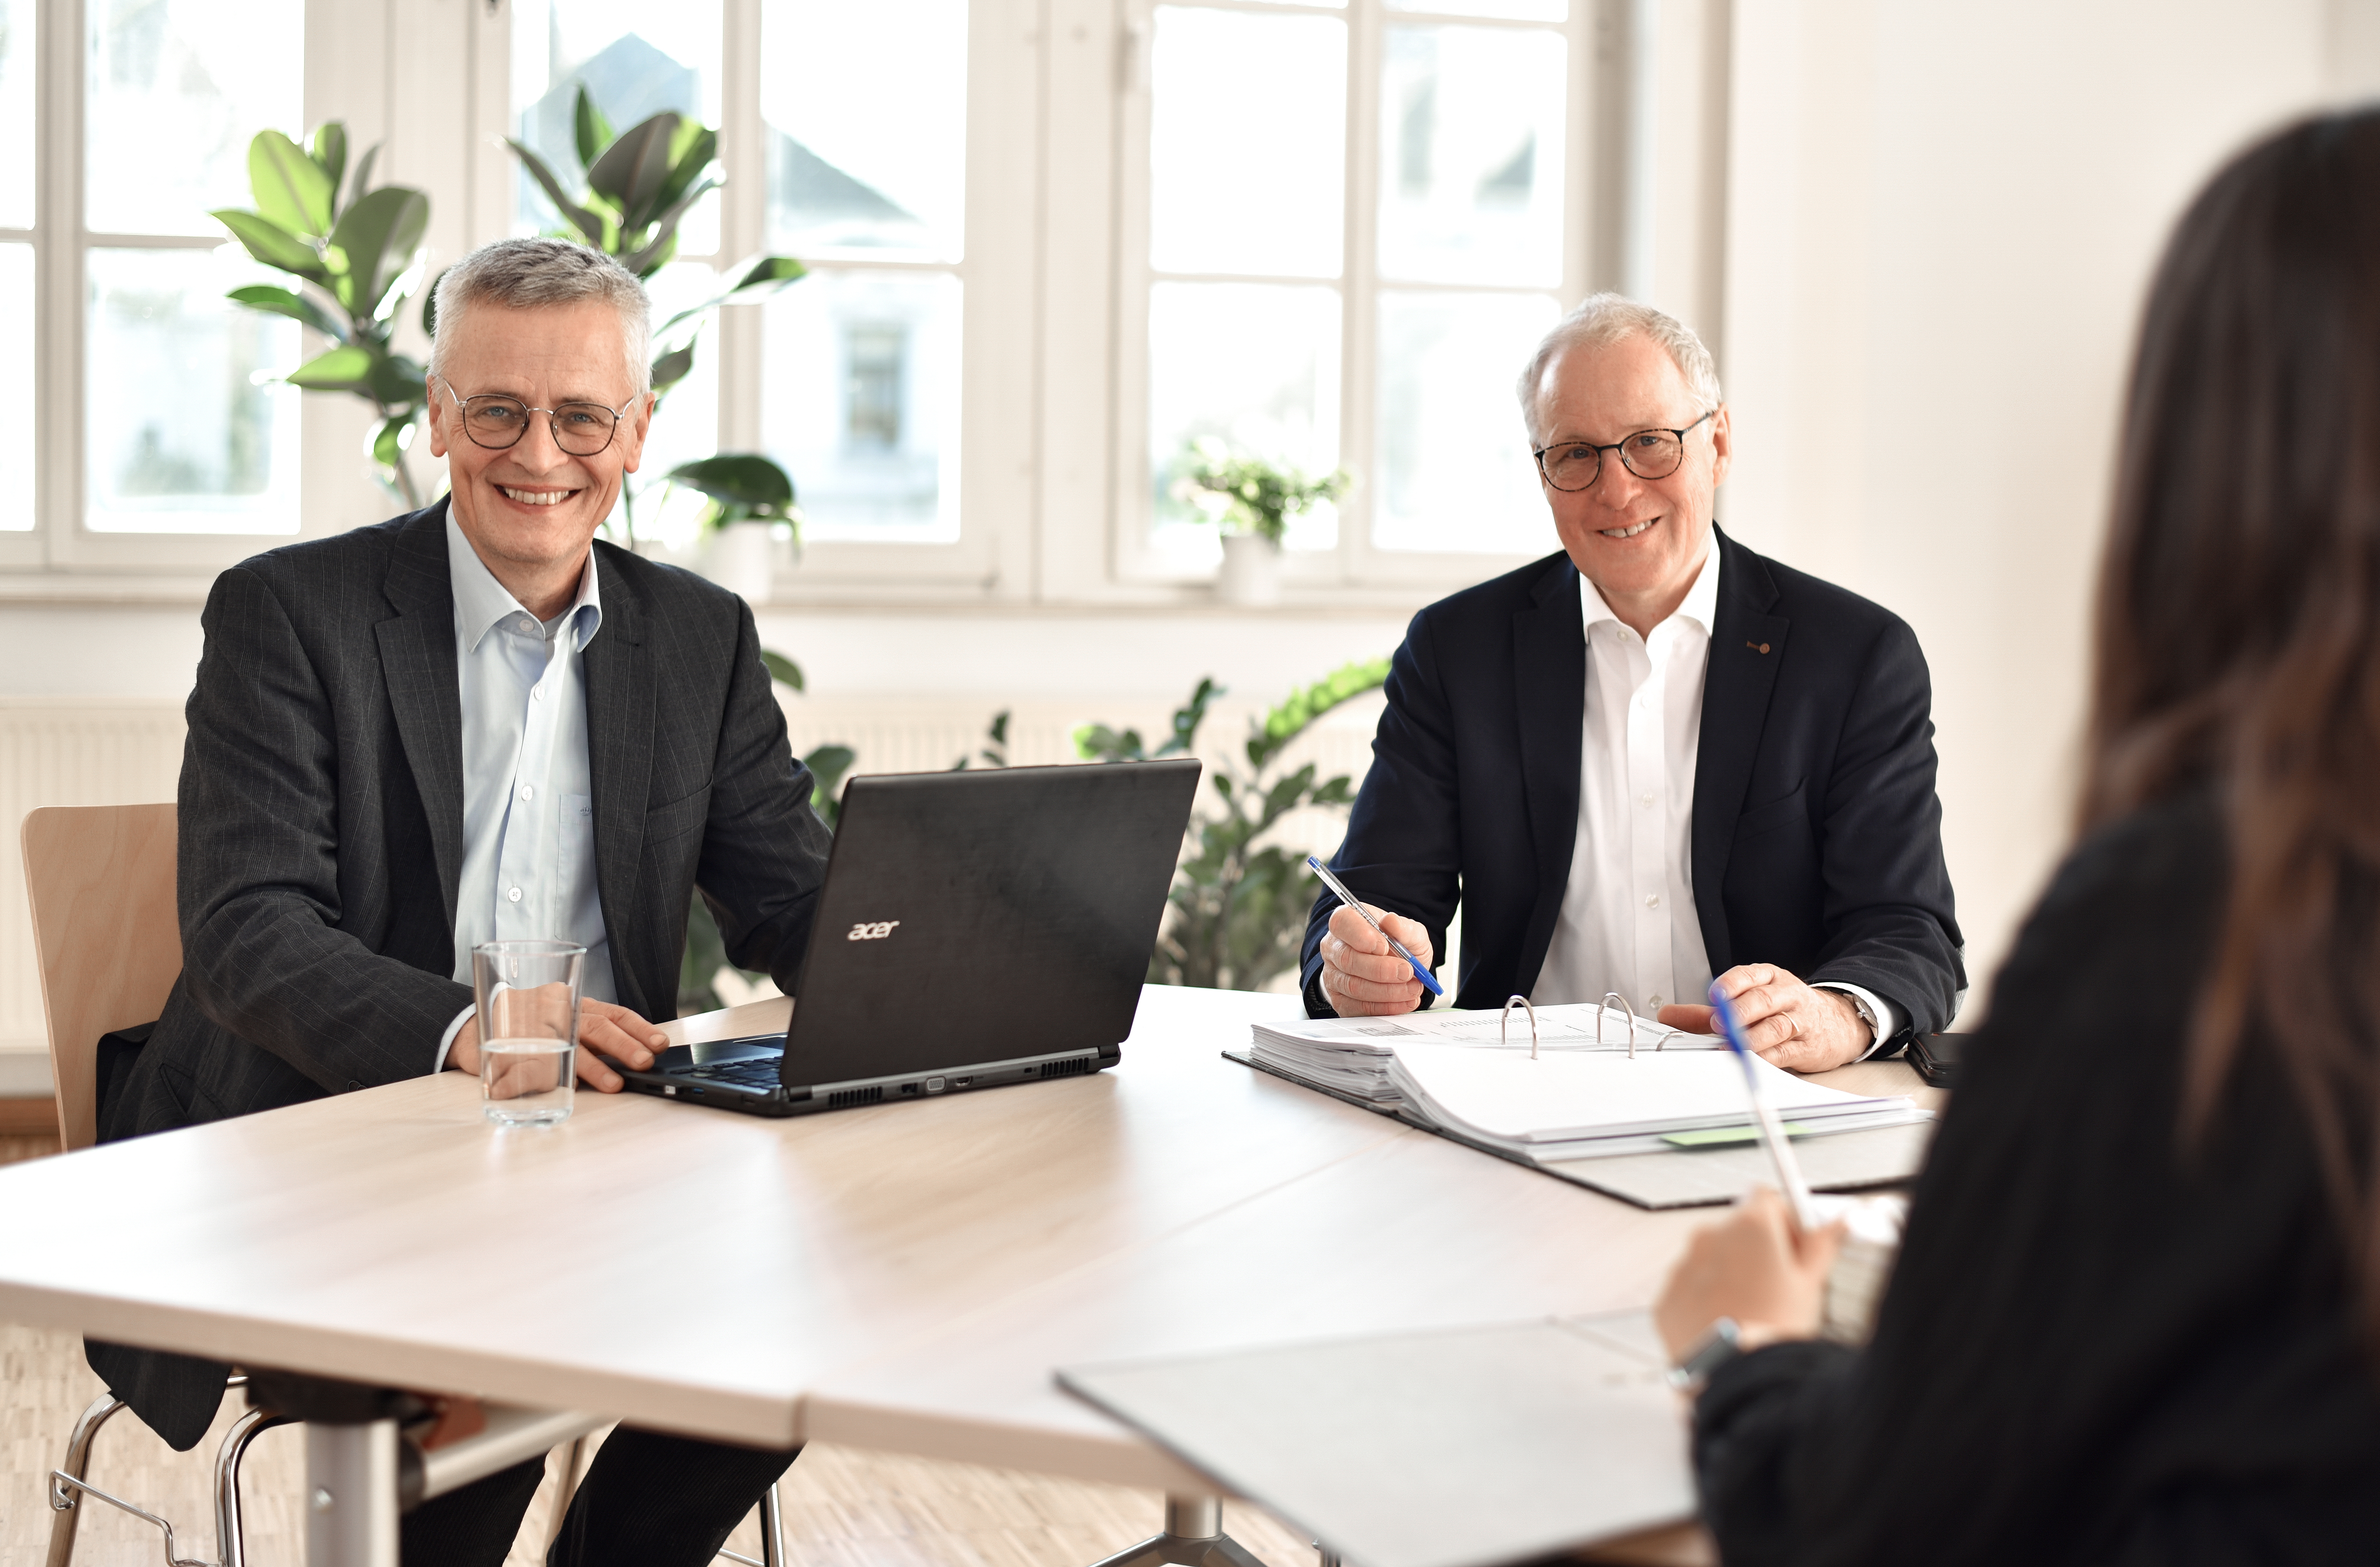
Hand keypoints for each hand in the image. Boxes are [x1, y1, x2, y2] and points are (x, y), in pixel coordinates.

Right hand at [446, 999, 672, 1093]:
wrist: (470, 1026)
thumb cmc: (527, 1024)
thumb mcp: (562, 1020)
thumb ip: (591, 1036)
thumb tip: (636, 1054)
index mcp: (573, 1003)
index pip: (612, 1012)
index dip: (638, 1027)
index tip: (660, 1042)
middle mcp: (555, 1011)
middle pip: (594, 1026)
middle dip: (622, 1045)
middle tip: (643, 1062)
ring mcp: (530, 1030)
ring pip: (566, 1045)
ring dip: (592, 1066)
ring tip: (612, 1083)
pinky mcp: (505, 1049)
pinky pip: (530, 1062)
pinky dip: (549, 1076)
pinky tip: (566, 1086)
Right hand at [1319, 903, 1435, 1016]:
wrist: (1399, 969)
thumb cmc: (1399, 946)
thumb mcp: (1410, 933)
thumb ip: (1403, 927)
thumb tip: (1391, 921)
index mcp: (1347, 922)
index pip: (1342, 922)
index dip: (1360, 935)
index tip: (1384, 946)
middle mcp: (1334, 948)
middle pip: (1347, 959)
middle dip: (1381, 970)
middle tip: (1406, 972)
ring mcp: (1333, 976)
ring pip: (1353, 986)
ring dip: (1387, 991)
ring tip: (1412, 988)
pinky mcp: (1340, 1000)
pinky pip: (1358, 1008)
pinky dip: (1385, 1007)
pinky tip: (1404, 1001)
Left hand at [1654, 1187, 1844, 1362]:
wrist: (1736, 1374)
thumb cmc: (1777, 1328)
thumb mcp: (1811, 1284)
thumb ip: (1821, 1243)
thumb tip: (1838, 1220)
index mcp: (1749, 1224)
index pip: (1767, 1198)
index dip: (1784, 1220)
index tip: (1793, 1245)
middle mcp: (1710, 1236)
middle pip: (1737, 1229)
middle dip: (1757, 1249)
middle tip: (1777, 1285)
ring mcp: (1684, 1266)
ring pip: (1712, 1259)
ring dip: (1730, 1274)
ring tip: (1752, 1311)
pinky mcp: (1667, 1296)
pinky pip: (1690, 1289)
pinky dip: (1705, 1300)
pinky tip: (1727, 1323)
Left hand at [1655, 965, 1871, 1071]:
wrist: (1837, 1023)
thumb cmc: (1783, 1010)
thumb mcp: (1747, 1002)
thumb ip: (1706, 1012)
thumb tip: (1668, 1016)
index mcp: (1769, 978)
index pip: (1748, 976)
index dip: (1730, 985)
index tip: (1713, 995)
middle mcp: (1786, 995)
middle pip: (1764, 1000)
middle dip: (1740, 1011)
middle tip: (1719, 1024)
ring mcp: (1799, 1020)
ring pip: (1776, 1026)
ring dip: (1752, 1038)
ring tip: (1731, 1048)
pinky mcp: (1807, 1046)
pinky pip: (1786, 1051)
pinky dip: (1767, 1058)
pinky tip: (1753, 1062)